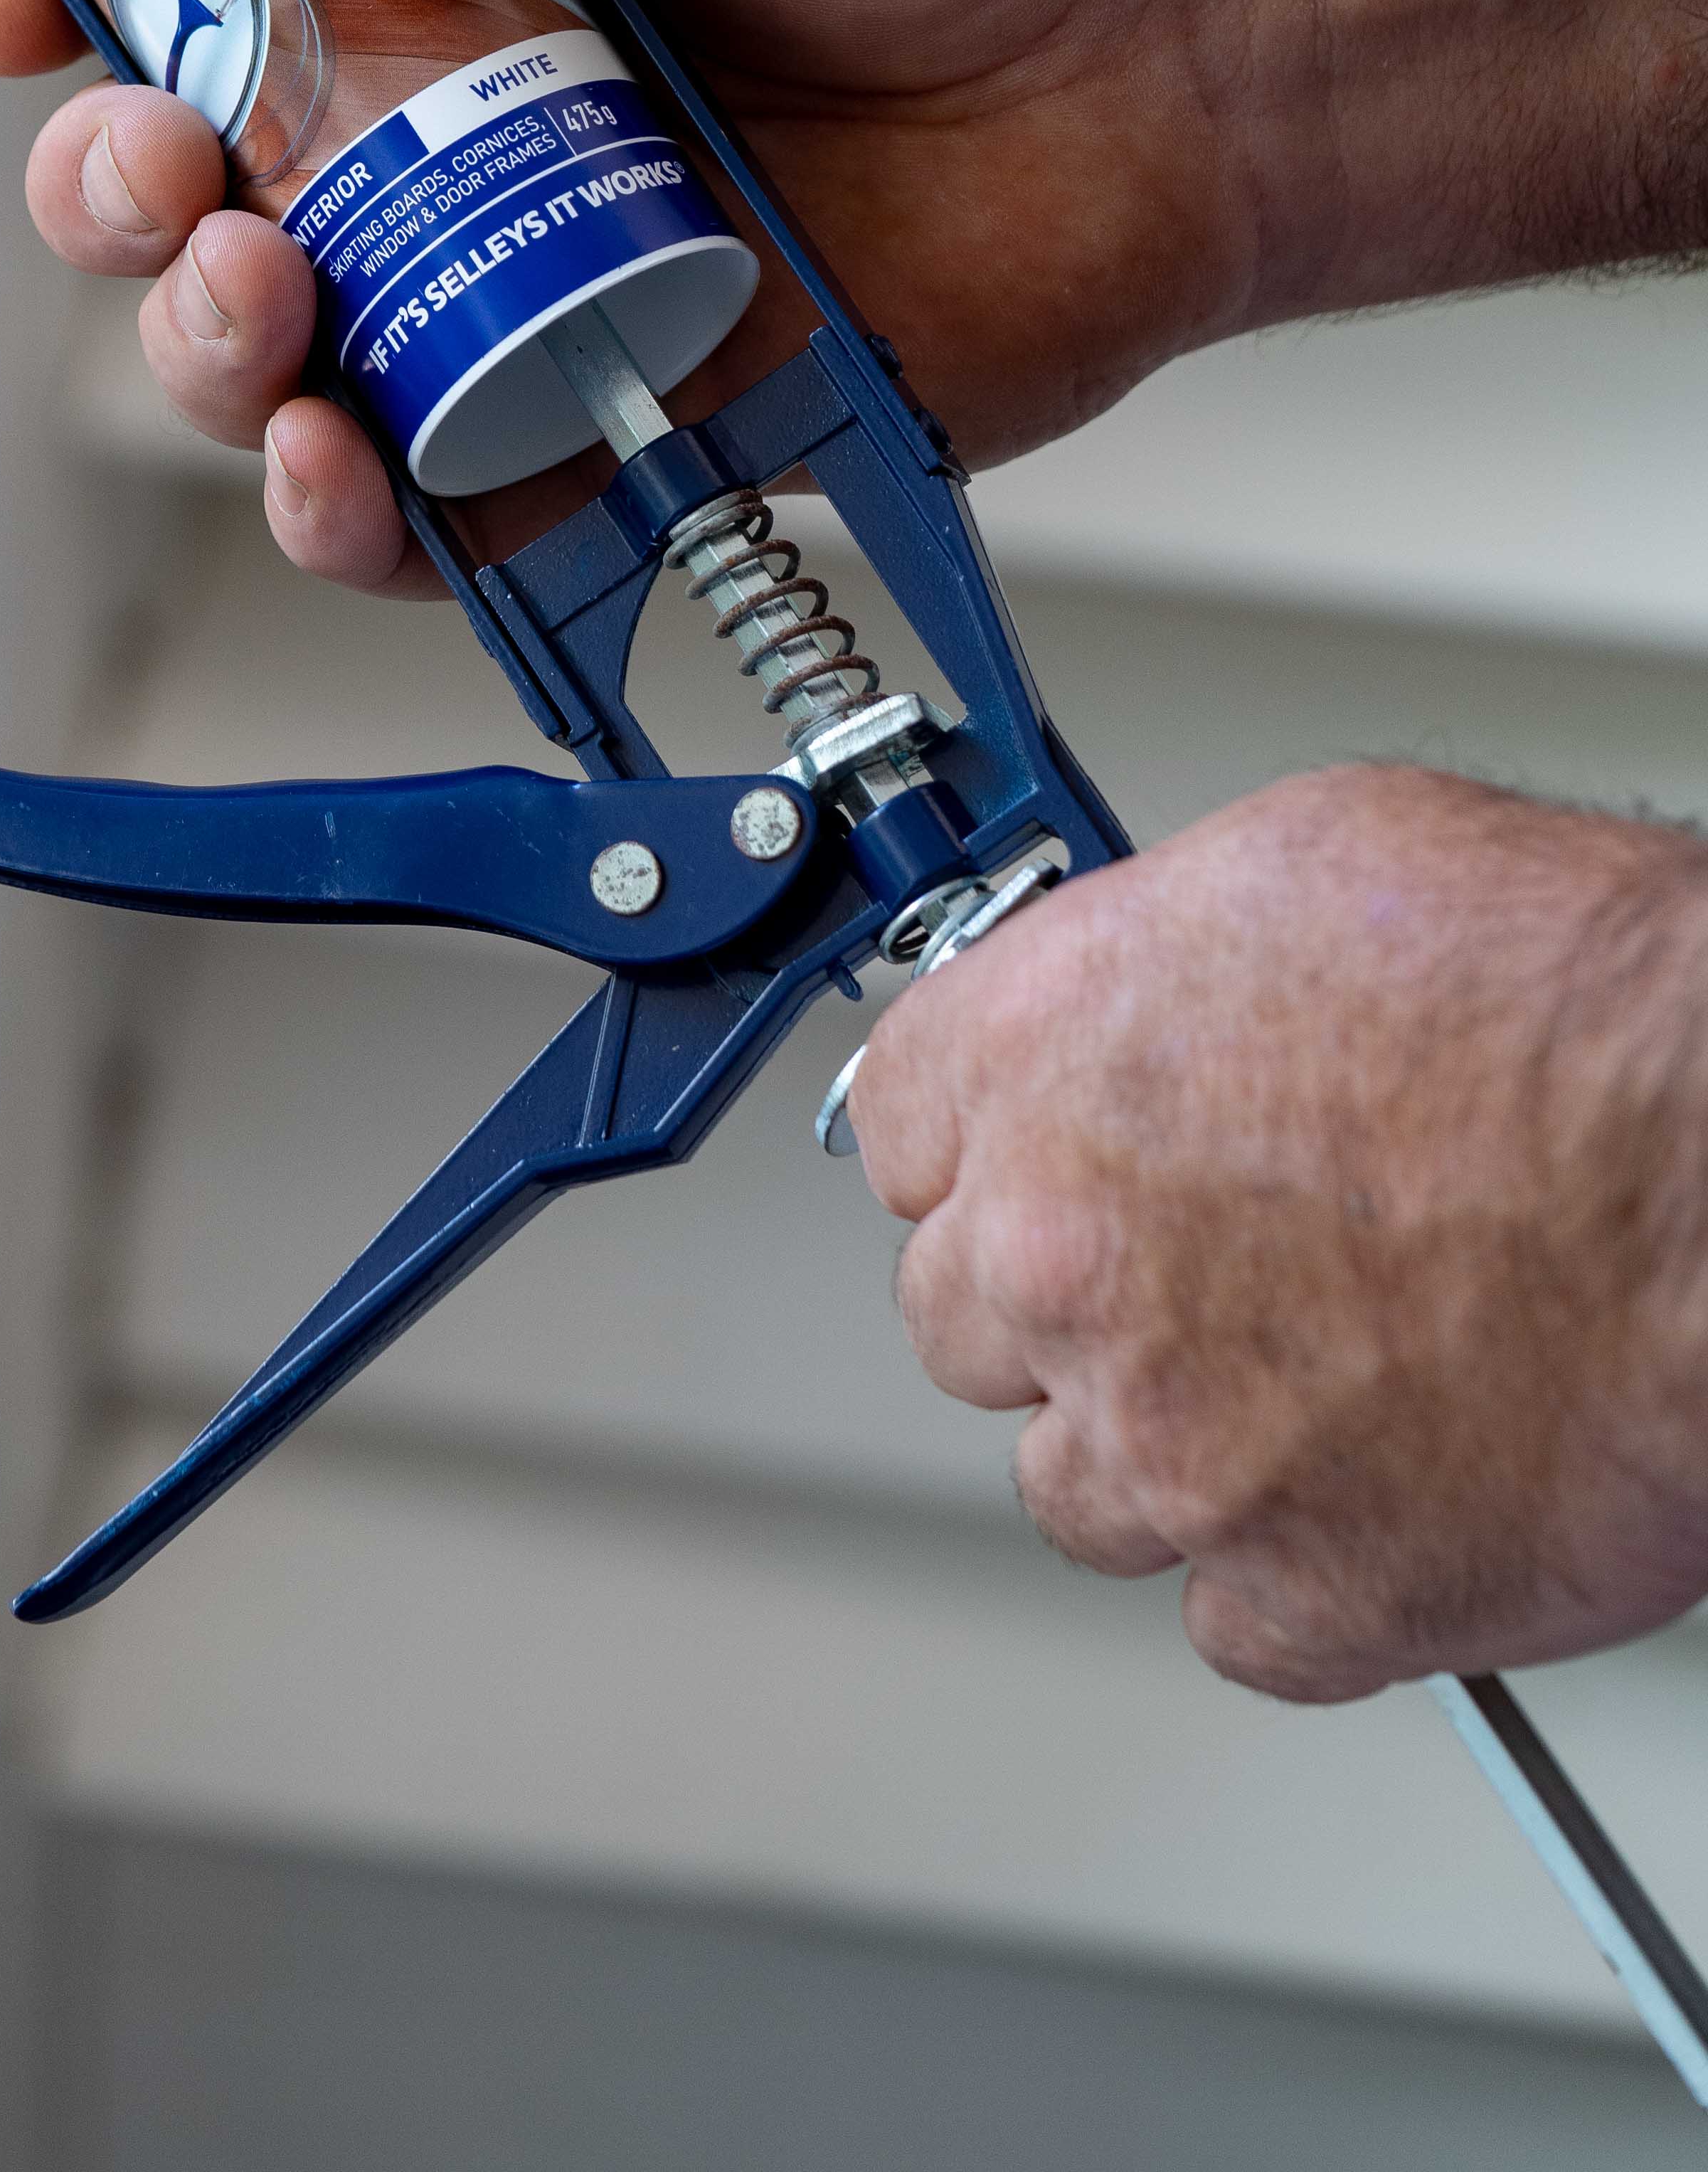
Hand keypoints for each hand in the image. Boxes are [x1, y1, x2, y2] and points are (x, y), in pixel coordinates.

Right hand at [0, 0, 1292, 587]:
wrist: (1189, 42)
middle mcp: (438, 108)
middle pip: (173, 172)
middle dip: (108, 182)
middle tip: (164, 167)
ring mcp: (509, 275)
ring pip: (261, 350)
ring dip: (199, 343)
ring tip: (259, 299)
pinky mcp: (604, 425)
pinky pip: (422, 510)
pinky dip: (346, 510)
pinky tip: (341, 464)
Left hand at [848, 766, 1707, 1699]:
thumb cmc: (1582, 1005)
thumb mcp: (1314, 862)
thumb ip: (1166, 958)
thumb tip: (1149, 1006)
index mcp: (1041, 1058)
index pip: (899, 1128)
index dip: (989, 1142)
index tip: (1037, 1159)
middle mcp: (1065, 1254)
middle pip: (963, 1315)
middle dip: (1063, 1296)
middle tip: (1197, 1269)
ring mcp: (1172, 1443)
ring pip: (1074, 1484)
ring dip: (1165, 1445)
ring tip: (1312, 1376)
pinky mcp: (1305, 1595)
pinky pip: (1233, 1619)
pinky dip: (1298, 1573)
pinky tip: (1382, 1484)